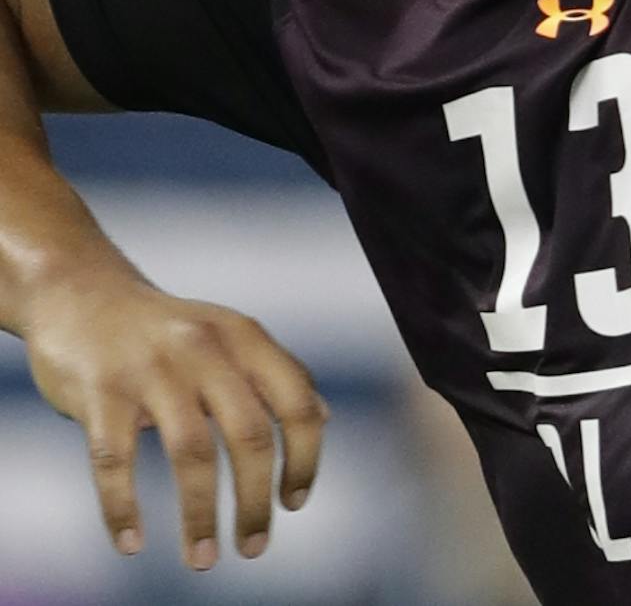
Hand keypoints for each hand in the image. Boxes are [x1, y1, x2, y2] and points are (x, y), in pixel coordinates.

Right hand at [23, 273, 327, 570]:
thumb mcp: (231, 337)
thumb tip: (322, 419)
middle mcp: (206, 348)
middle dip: (255, 501)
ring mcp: (152, 368)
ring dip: (200, 516)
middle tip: (253, 547)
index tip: (295, 503)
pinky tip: (131, 543)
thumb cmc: (168, 331)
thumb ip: (274, 375)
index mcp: (246, 337)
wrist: (84, 295)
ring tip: (204, 559)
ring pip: (190, 454)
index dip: (304, 457)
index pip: (296, 401)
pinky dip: (122, 510)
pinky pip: (115, 463)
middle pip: (250, 434)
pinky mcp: (100, 391)